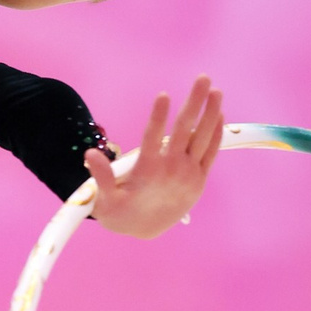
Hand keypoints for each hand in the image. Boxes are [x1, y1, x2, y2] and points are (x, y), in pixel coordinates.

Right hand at [85, 81, 224, 237]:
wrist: (147, 231)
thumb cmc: (121, 212)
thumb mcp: (104, 200)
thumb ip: (101, 176)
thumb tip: (90, 155)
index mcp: (148, 172)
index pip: (153, 139)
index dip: (158, 116)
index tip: (163, 95)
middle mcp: (172, 170)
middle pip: (185, 130)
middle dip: (194, 103)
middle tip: (203, 79)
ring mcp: (189, 174)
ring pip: (203, 139)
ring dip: (211, 113)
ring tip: (216, 91)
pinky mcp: (199, 179)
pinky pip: (211, 152)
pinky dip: (216, 134)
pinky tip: (220, 115)